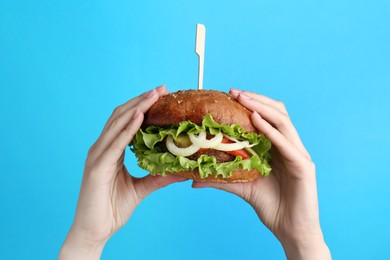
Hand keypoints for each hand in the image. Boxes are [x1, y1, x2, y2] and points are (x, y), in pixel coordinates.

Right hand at [59, 86, 186, 259]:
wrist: (94, 231)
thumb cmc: (111, 209)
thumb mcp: (141, 189)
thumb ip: (158, 177)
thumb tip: (180, 170)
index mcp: (110, 151)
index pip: (126, 122)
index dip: (142, 107)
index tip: (161, 96)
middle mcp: (102, 148)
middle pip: (121, 116)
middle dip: (141, 100)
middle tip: (161, 89)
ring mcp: (97, 156)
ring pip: (117, 124)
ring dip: (136, 107)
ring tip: (154, 95)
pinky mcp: (97, 167)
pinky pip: (115, 143)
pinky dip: (127, 129)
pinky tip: (139, 117)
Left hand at [193, 89, 330, 258]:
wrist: (290, 230)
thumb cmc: (270, 206)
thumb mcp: (242, 187)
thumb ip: (221, 179)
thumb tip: (193, 179)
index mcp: (278, 147)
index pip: (266, 118)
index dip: (250, 104)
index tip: (228, 95)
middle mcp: (290, 146)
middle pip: (276, 112)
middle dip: (256, 99)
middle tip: (234, 92)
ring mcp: (298, 154)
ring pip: (283, 121)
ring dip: (262, 107)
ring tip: (243, 99)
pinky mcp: (304, 166)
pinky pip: (286, 143)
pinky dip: (271, 130)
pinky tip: (257, 121)